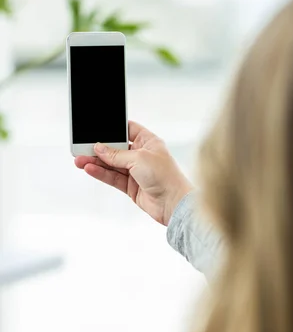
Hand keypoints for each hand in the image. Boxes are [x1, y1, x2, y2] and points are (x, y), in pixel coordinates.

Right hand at [75, 121, 192, 225]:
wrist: (173, 203)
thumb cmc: (165, 176)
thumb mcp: (139, 158)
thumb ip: (116, 154)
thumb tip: (99, 148)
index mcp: (149, 142)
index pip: (128, 129)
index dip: (113, 128)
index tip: (97, 128)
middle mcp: (142, 155)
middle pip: (116, 148)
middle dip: (99, 148)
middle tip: (82, 147)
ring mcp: (136, 171)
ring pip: (111, 164)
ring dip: (95, 162)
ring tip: (79, 160)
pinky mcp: (131, 186)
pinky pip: (113, 177)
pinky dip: (101, 173)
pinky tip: (89, 169)